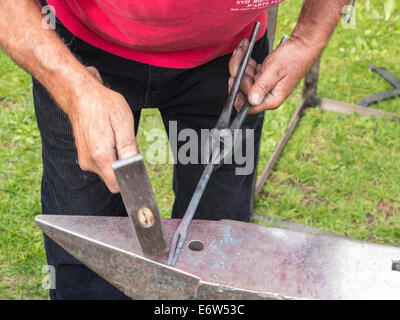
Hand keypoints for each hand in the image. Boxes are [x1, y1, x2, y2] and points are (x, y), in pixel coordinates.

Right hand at [67, 71, 137, 192]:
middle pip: (114, 178)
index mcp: (101, 156)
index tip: (135, 166)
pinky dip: (110, 156)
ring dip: (117, 159)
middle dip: (124, 165)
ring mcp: (86, 160)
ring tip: (115, 138)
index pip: (117, 184)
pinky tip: (109, 139)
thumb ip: (128, 147)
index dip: (129, 178)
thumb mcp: (123, 121)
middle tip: (125, 143)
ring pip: (109, 171)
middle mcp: (90, 162)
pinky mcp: (85, 157)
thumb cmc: (103, 105)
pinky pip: (102, 164)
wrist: (81, 96)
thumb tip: (135, 166)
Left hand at [228, 37, 317, 113]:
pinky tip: (246, 48)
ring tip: (243, 48)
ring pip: (243, 78)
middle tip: (239, 57)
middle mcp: (266, 96)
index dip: (237, 96)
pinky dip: (245, 60)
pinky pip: (247, 71)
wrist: (303, 45)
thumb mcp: (275, 71)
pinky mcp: (261, 77)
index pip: (248, 106)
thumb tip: (252, 101)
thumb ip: (262, 86)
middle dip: (238, 73)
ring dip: (240, 63)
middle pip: (243, 90)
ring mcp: (262, 86)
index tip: (233, 80)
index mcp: (271, 100)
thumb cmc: (293, 58)